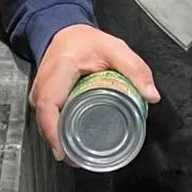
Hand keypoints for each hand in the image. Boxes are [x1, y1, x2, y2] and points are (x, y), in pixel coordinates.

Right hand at [29, 24, 160, 159]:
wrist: (66, 32)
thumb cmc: (88, 42)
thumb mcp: (115, 49)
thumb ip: (135, 69)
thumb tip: (152, 96)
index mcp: (60, 70)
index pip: (49, 105)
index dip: (53, 131)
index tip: (63, 151)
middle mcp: (42, 84)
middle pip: (44, 121)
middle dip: (59, 143)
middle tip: (80, 159)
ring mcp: (38, 93)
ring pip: (43, 124)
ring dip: (57, 141)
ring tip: (78, 156)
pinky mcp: (40, 99)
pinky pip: (45, 120)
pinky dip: (55, 133)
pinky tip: (69, 144)